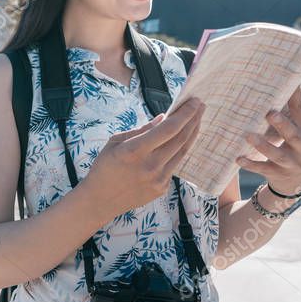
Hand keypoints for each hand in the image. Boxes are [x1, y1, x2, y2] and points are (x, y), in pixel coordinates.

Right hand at [84, 97, 205, 217]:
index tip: (194, 101)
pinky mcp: (162, 188)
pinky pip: (174, 165)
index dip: (185, 114)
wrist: (100, 200)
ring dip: (192, 134)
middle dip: (193, 119)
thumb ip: (141, 130)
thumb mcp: (115, 142)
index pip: (168, 129)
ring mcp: (158, 179)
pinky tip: (182, 141)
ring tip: (197, 120)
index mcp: (135, 150)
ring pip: (182, 152)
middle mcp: (150, 165)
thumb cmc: (104, 167)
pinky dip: (179, 150)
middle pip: (180, 139)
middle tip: (200, 106)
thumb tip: (163, 118)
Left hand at [236, 86, 300, 194]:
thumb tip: (284, 78)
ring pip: (277, 154)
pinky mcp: (277, 173)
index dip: (294, 97)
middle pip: (294, 136)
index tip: (287, 83)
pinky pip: (263, 169)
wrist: (296, 179)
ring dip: (263, 145)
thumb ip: (293, 110)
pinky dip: (251, 164)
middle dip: (283, 125)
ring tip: (248, 136)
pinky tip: (238, 158)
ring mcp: (292, 163)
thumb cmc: (295, 144)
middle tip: (270, 113)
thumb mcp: (300, 128)